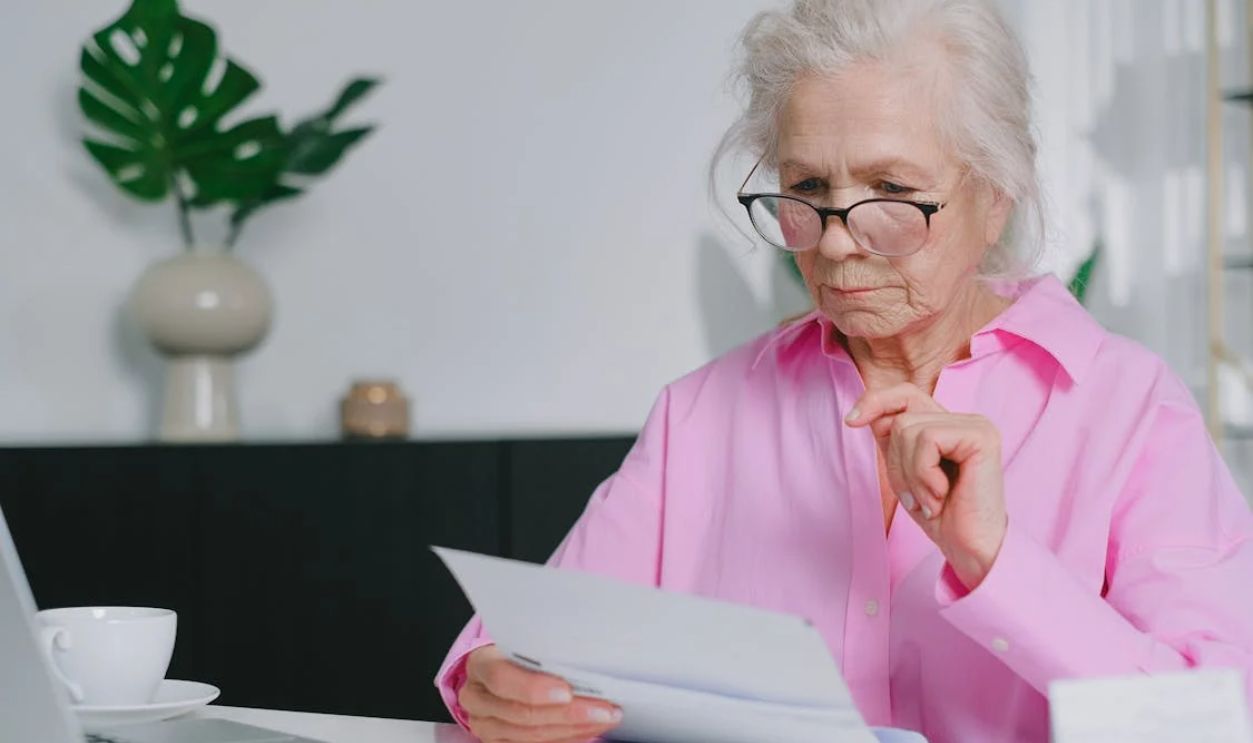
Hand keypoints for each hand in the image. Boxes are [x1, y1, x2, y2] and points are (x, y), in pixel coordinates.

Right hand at [459, 644, 622, 742]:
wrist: (498, 669)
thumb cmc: (516, 650)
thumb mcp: (523, 641)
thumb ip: (543, 650)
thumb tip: (586, 657)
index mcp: (480, 664)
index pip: (501, 678)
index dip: (533, 688)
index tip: (567, 691)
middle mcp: (477, 699)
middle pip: (522, 713)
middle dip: (569, 713)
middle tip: (604, 709)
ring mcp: (486, 725)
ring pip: (531, 735)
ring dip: (574, 728)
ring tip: (604, 719)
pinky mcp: (499, 742)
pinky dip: (567, 738)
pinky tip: (588, 729)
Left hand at [845, 383, 1007, 589]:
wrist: (970, 549)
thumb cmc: (940, 515)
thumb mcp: (905, 472)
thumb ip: (891, 440)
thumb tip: (859, 413)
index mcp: (948, 425)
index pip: (905, 395)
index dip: (875, 401)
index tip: (851, 421)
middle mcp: (965, 420)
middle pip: (901, 418)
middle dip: (896, 462)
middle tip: (916, 497)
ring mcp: (976, 425)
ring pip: (909, 429)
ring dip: (910, 475)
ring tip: (931, 499)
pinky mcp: (981, 436)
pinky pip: (928, 440)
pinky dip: (924, 475)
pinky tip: (941, 496)